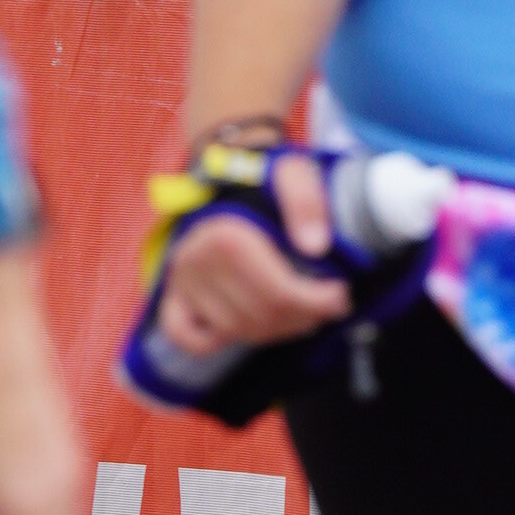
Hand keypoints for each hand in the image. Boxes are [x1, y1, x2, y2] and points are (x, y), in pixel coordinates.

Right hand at [152, 150, 349, 368]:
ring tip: (300, 312)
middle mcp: (197, 263)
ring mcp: (182, 281)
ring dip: (274, 329)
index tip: (340, 295)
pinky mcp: (174, 293)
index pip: (279, 293)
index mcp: (226, 237)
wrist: (225, 174)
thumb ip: (307, 203)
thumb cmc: (262, 179)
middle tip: (326, 305)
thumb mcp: (292, 174)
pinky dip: (216, 341)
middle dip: (302, 316)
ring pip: (235, 330)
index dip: (318, 302)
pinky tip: (249, 325)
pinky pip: (187, 336)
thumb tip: (314, 246)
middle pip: (260, 316)